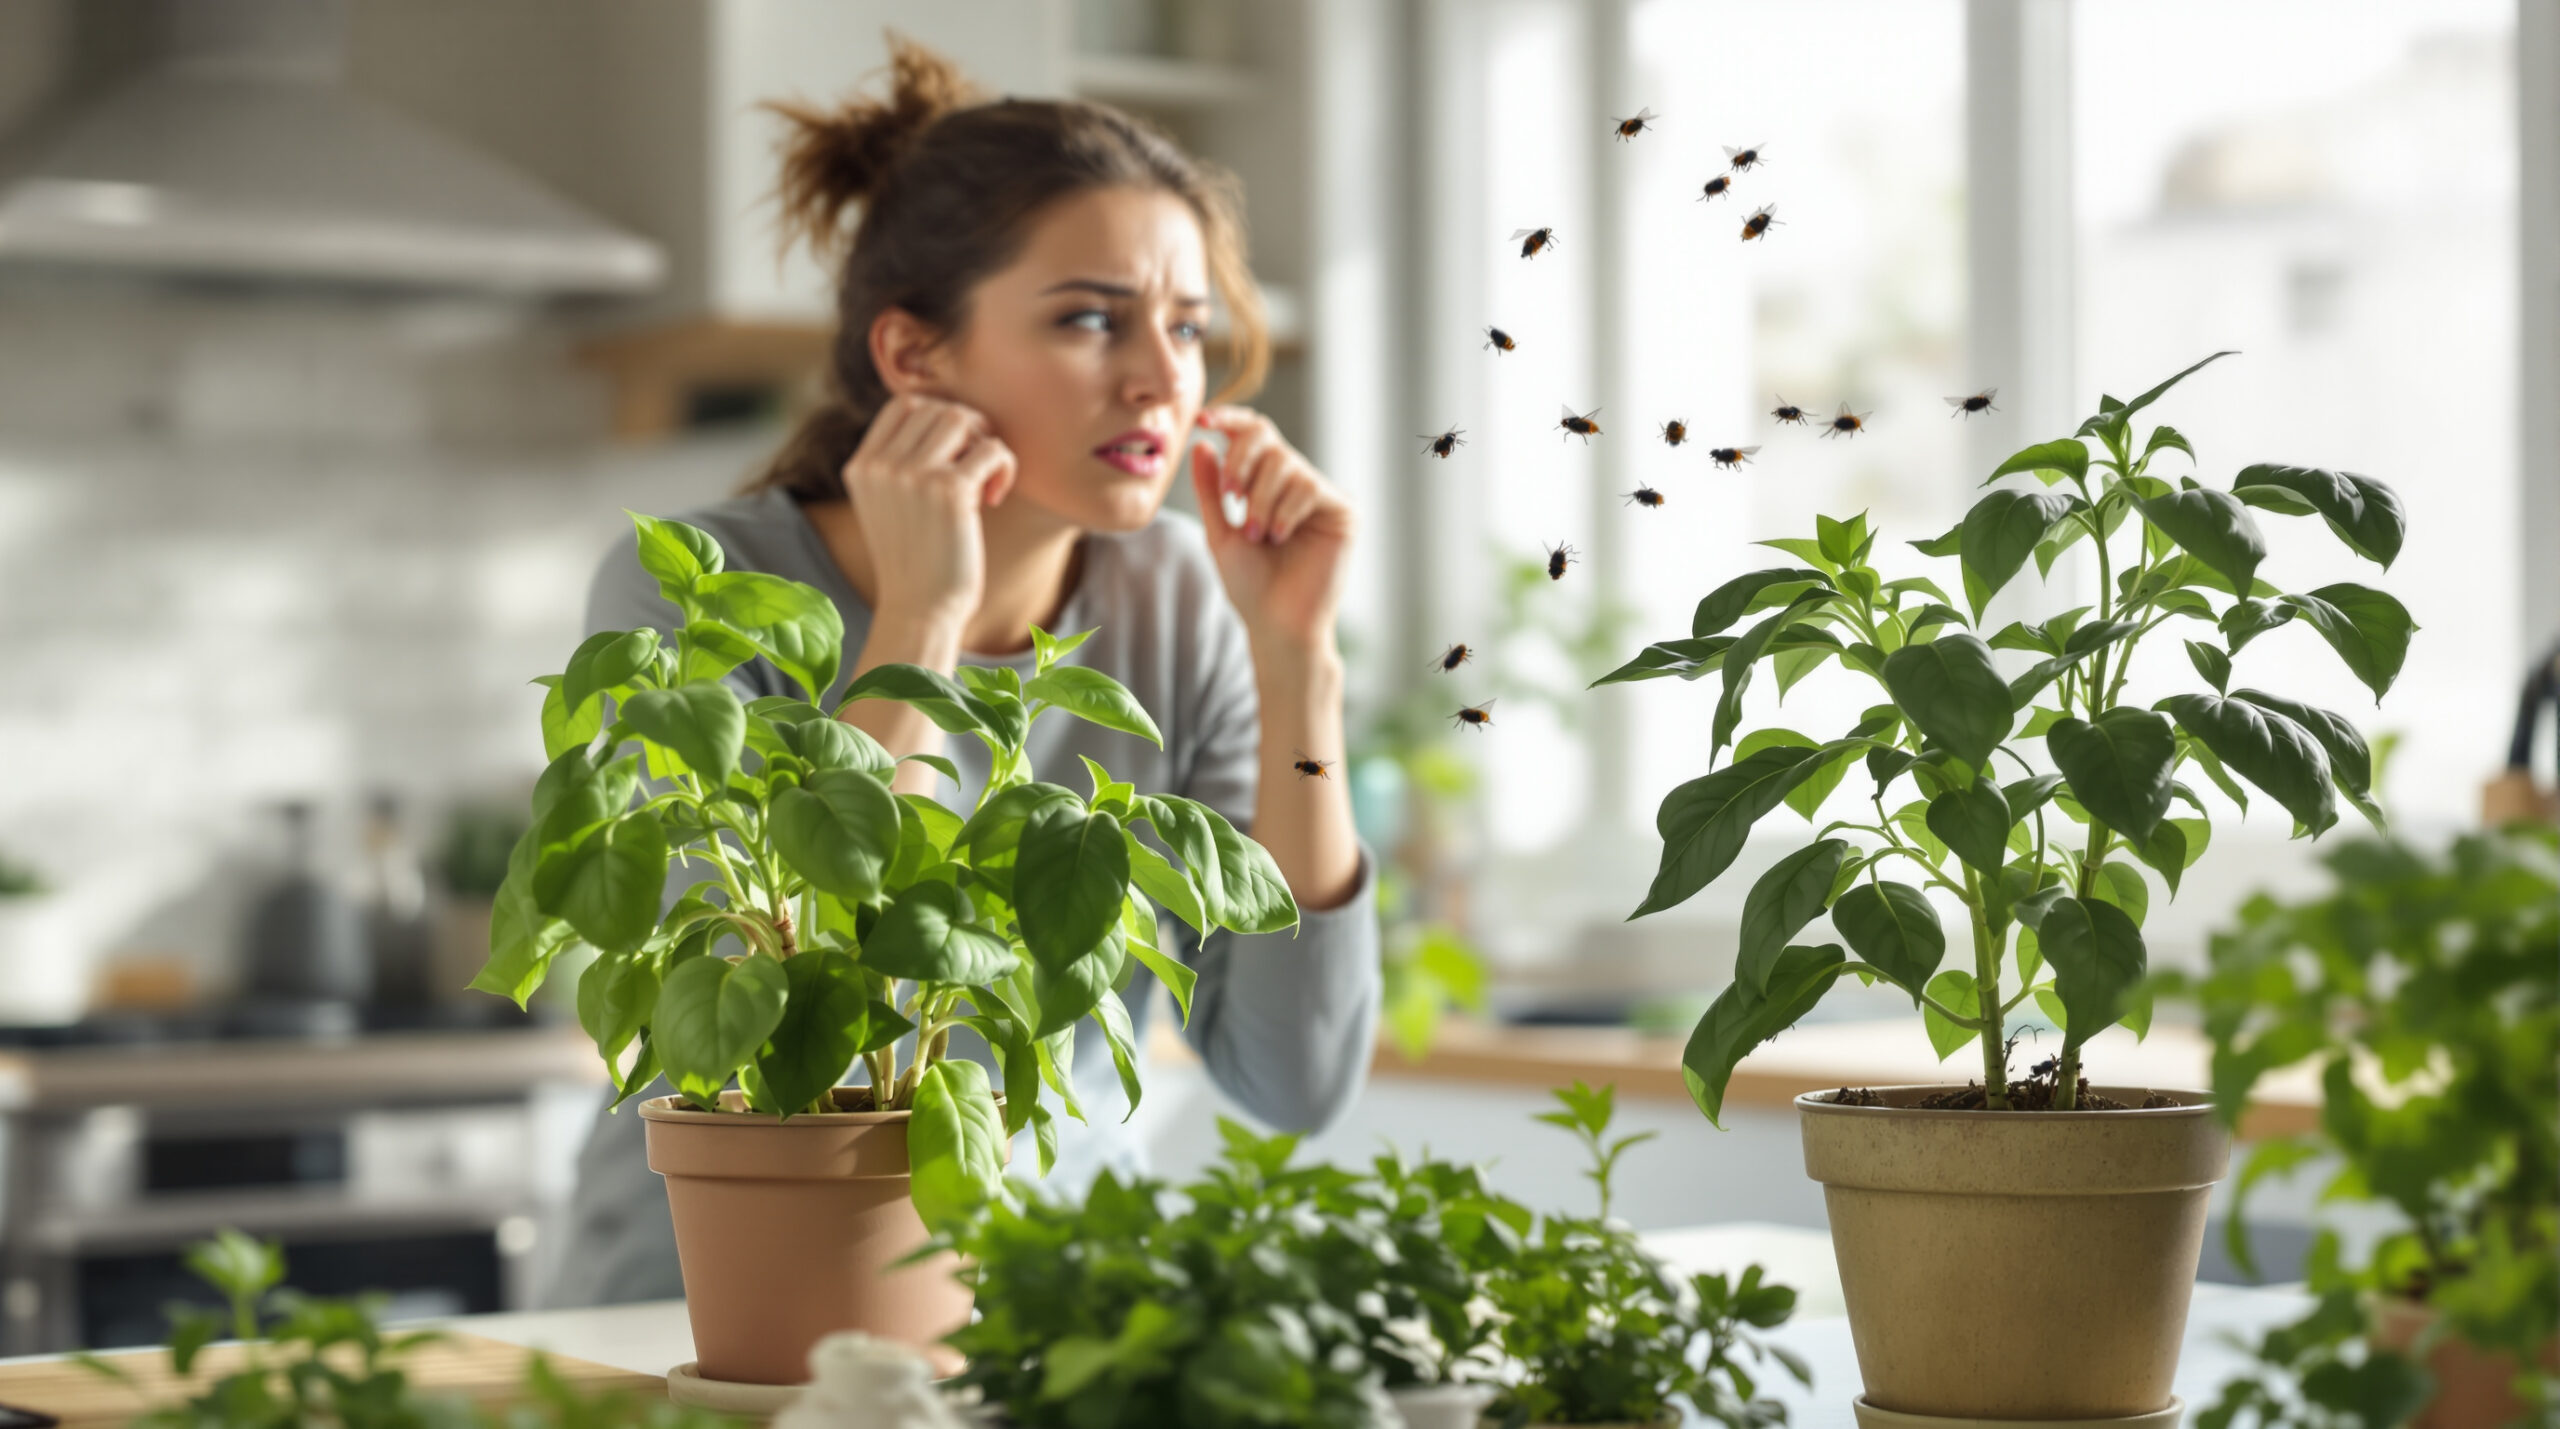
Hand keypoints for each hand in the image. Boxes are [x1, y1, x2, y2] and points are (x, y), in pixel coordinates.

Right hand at [840, 395, 1016, 630]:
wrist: (919, 612)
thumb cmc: (915, 562)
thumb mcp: (887, 507)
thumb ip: (898, 465)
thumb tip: (945, 419)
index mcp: (861, 467)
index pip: (903, 405)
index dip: (937, 418)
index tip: (952, 453)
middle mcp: (880, 466)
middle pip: (936, 408)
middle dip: (966, 432)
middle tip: (975, 471)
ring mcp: (912, 475)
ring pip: (961, 419)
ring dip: (983, 443)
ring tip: (983, 482)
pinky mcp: (948, 491)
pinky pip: (992, 449)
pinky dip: (1003, 467)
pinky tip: (995, 498)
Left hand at [1189, 406, 1353, 654]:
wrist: (1276, 624)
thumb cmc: (1250, 586)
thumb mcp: (1219, 532)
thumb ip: (1211, 489)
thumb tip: (1202, 443)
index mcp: (1267, 485)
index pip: (1253, 436)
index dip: (1230, 420)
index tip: (1204, 419)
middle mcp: (1296, 484)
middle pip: (1268, 440)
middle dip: (1242, 464)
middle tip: (1233, 499)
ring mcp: (1320, 496)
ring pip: (1287, 463)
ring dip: (1262, 498)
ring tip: (1257, 534)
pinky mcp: (1342, 511)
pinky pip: (1309, 486)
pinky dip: (1285, 510)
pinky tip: (1279, 536)